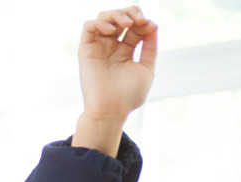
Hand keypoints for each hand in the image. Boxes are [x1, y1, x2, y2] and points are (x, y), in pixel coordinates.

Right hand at [72, 6, 157, 156]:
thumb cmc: (129, 95)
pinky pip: (89, 26)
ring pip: (104, 18)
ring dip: (117, 15)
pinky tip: (111, 31)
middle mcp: (112, 47)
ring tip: (127, 23)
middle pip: (120, 18)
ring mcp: (99, 47)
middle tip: (139, 19)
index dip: (143, 22)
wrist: (111, 110)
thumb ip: (150, 48)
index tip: (150, 26)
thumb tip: (153, 25)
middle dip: (131, 13)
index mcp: (126, 52)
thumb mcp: (146, 69)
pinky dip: (100, 22)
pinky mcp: (86, 49)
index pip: (135, 28)